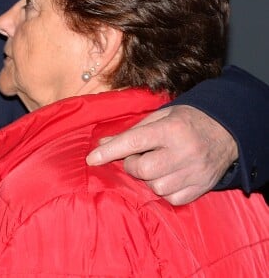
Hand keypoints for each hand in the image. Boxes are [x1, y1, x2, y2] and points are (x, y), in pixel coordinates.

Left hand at [86, 105, 237, 204]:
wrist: (225, 130)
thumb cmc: (185, 120)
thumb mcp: (159, 116)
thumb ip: (130, 132)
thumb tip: (101, 145)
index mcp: (170, 129)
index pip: (134, 141)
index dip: (110, 152)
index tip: (91, 159)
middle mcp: (183, 151)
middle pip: (144, 170)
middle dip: (133, 166)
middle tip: (138, 158)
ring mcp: (195, 172)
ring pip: (156, 187)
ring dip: (148, 179)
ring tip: (156, 165)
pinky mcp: (202, 187)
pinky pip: (172, 199)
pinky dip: (164, 191)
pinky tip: (168, 176)